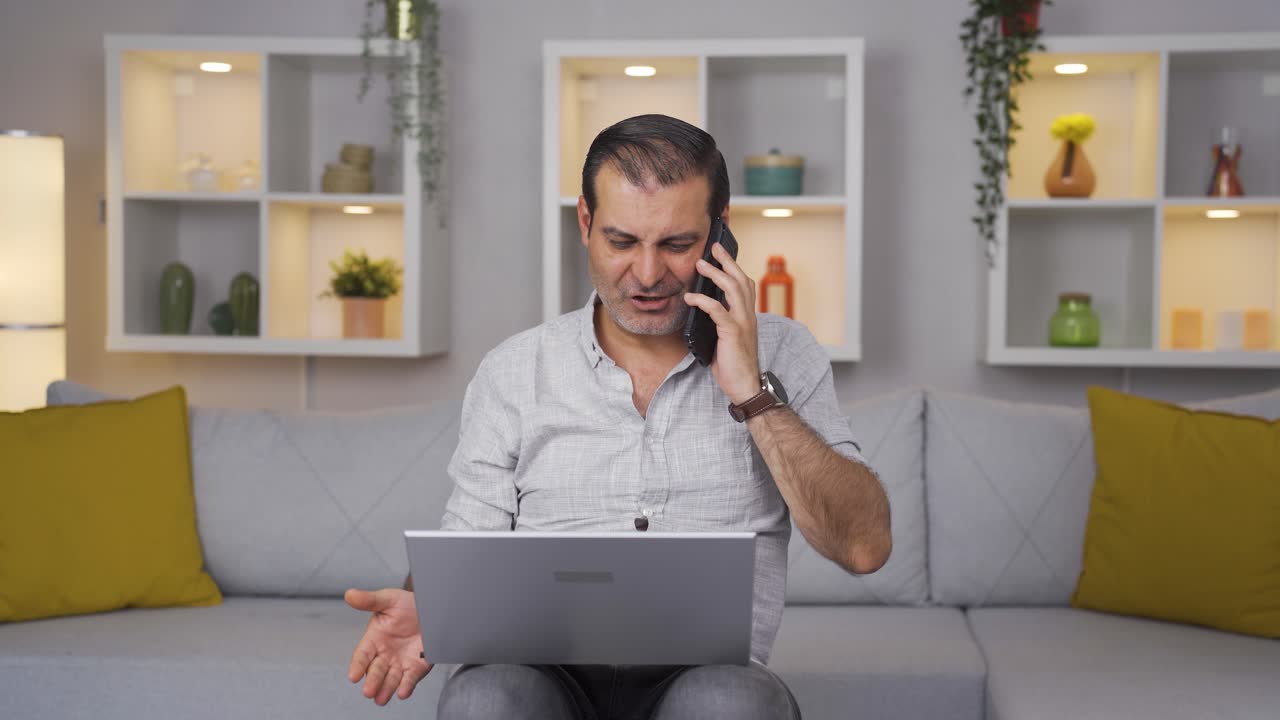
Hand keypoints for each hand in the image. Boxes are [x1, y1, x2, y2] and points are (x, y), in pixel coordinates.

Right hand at [345, 587, 432, 704]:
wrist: (431, 608)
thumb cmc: (405, 604)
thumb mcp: (388, 599)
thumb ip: (369, 600)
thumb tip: (349, 594)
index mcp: (373, 639)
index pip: (362, 655)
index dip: (357, 665)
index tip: (353, 676)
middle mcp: (384, 654)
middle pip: (375, 671)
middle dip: (372, 681)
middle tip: (368, 691)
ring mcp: (400, 662)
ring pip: (390, 679)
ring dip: (385, 689)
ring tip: (381, 698)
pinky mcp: (416, 667)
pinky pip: (410, 678)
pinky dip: (406, 686)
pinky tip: (403, 693)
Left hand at [684, 241, 761, 404]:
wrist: (745, 386)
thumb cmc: (734, 365)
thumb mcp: (727, 339)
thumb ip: (720, 323)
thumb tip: (702, 310)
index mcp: (747, 316)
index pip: (746, 285)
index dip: (735, 268)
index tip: (722, 254)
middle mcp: (748, 315)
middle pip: (741, 279)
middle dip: (727, 261)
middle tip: (713, 247)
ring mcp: (742, 323)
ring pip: (732, 289)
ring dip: (715, 274)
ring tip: (700, 265)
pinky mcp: (733, 332)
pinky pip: (717, 310)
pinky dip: (703, 301)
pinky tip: (690, 297)